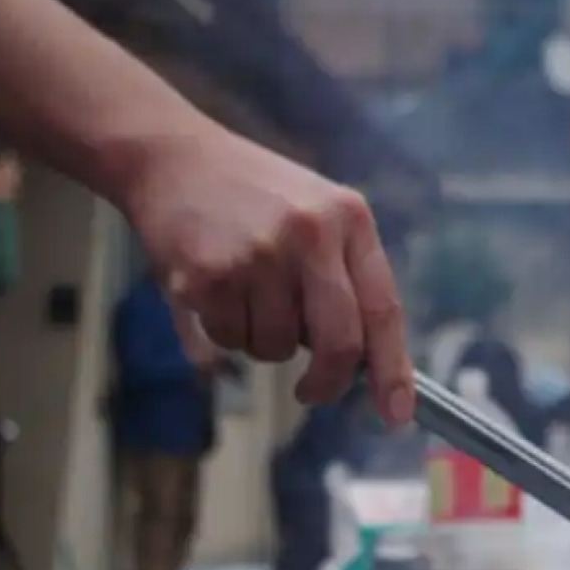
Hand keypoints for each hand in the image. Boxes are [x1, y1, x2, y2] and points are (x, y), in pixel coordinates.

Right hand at [121, 131, 413, 418]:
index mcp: (349, 220)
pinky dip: (223, 331)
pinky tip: (213, 288)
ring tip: (246, 294)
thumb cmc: (254, 195)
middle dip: (326, 382)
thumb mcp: (318, 213)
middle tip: (311, 391)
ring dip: (262, 342)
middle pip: (338, 343)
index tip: (398, 413)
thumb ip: (345, 276)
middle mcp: (310, 235)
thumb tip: (366, 364)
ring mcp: (258, 255)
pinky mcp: (208, 274)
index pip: (384, 309)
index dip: (393, 369)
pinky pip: (228, 342)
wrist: (171, 156)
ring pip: (276, 349)